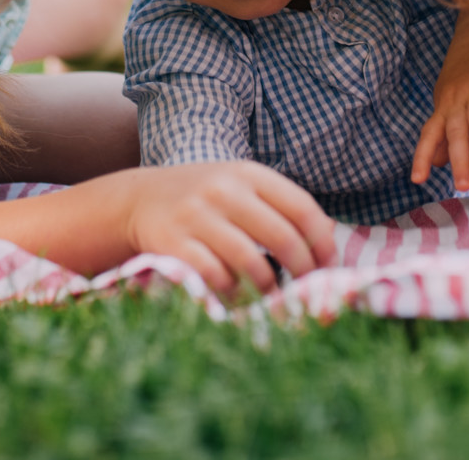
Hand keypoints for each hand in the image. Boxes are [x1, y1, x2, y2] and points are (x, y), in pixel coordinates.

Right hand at [122, 162, 336, 298]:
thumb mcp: (240, 186)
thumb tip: (328, 246)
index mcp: (249, 173)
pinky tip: (237, 296)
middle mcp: (224, 190)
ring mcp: (197, 216)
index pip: (303, 208)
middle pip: (284, 238)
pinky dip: (233, 293)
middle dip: (302, 272)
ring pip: (252, 263)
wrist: (140, 198)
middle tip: (305, 290)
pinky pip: (216, 278)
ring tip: (271, 295)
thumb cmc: (205, 198)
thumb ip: (279, 207)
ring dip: (269, 288)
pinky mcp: (174, 244)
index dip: (322, 243)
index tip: (327, 266)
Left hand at [412, 35, 468, 190]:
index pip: (429, 134)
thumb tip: (436, 164)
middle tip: (464, 186)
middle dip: (459, 159)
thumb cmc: (461, 76)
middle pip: (456, 132)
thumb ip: (443, 134)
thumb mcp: (446, 103)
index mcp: (443, 107)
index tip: (417, 180)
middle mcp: (458, 100)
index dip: (422, 156)